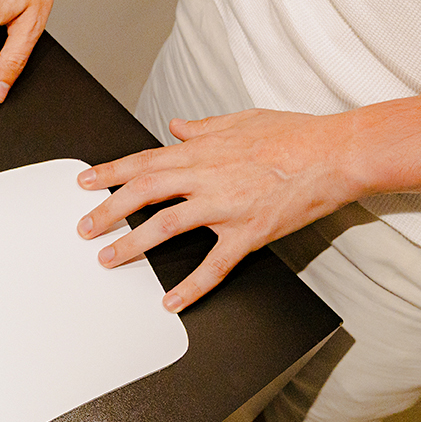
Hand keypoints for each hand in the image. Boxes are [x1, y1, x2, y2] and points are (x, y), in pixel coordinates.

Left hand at [76, 110, 364, 309]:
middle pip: (143, 194)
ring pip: (166, 227)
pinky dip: (191, 286)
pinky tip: (171, 301)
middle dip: (108, 212)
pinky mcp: (249, 233)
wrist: (336, 154)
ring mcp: (226, 206)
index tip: (85, 183)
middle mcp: (207, 177)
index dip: (110, 173)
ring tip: (109, 259)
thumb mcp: (242, 120)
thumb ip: (203, 127)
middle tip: (84, 228)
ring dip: (132, 245)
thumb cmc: (295, 136)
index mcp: (202, 151)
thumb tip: (176, 126)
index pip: (144, 161)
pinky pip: (214, 265)